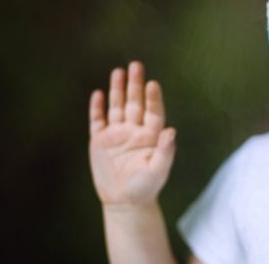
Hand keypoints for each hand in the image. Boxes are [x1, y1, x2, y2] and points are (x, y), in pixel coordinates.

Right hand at [89, 61, 175, 205]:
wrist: (125, 202)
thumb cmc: (146, 187)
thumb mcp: (158, 170)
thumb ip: (166, 151)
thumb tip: (172, 130)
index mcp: (151, 135)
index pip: (153, 111)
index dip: (153, 98)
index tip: (153, 84)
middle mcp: (134, 130)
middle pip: (134, 103)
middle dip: (135, 85)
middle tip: (136, 65)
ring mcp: (117, 134)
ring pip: (117, 107)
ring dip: (117, 90)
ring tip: (118, 71)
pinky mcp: (100, 140)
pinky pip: (98, 120)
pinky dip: (97, 108)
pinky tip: (99, 94)